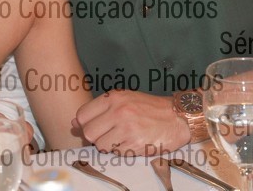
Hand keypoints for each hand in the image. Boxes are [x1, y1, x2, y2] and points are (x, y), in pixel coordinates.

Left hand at [73, 90, 189, 155]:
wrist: (177, 117)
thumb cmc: (150, 108)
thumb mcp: (124, 100)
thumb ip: (99, 110)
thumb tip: (74, 123)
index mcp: (113, 98)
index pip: (82, 115)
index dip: (84, 124)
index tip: (94, 126)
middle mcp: (118, 111)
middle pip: (88, 133)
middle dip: (95, 137)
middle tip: (108, 134)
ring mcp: (126, 128)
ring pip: (100, 146)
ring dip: (109, 145)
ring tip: (122, 138)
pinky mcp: (135, 144)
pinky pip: (116, 153)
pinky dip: (122, 151)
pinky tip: (132, 142)